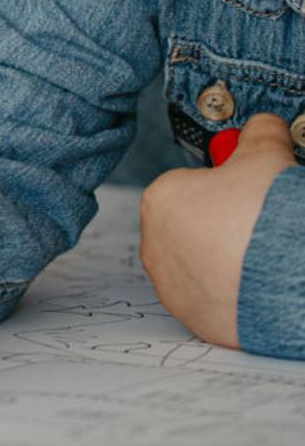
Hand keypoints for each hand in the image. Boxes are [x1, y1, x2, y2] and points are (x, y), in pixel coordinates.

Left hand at [140, 112, 293, 346]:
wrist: (291, 280)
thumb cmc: (268, 215)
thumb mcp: (266, 156)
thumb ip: (258, 135)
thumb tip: (263, 124)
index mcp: (160, 200)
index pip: (189, 185)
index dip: (225, 187)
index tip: (250, 192)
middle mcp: (155, 246)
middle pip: (194, 226)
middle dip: (225, 224)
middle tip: (262, 224)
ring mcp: (173, 288)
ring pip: (202, 265)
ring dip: (229, 261)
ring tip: (265, 257)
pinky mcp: (195, 321)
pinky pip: (214, 300)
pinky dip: (236, 294)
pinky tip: (262, 285)